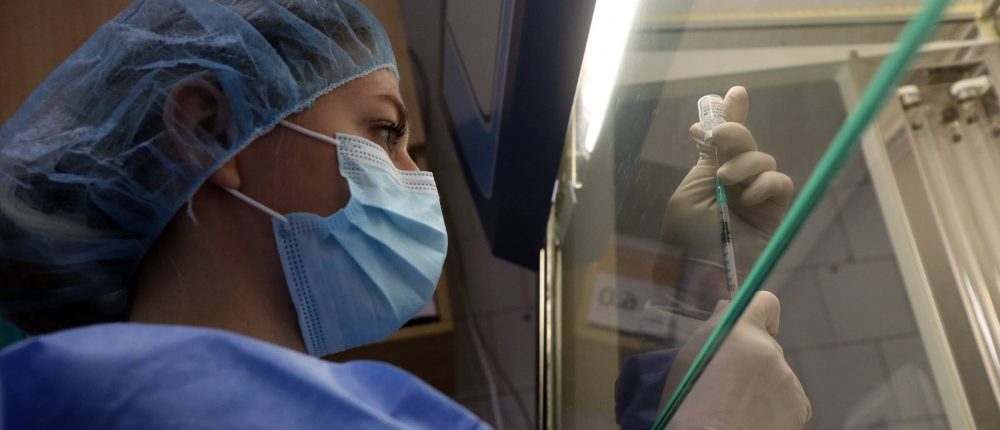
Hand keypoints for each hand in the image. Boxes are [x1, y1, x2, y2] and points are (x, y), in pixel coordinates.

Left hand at [661, 87, 792, 271]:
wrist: (700, 280)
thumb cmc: (686, 241)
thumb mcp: (690, 194)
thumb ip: (706, 159)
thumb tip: (702, 125)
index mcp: (710, 175)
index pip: (724, 140)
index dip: (731, 114)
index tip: (734, 93)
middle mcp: (735, 182)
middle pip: (746, 144)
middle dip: (735, 132)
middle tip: (720, 134)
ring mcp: (755, 197)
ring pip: (764, 160)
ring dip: (745, 162)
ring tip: (725, 179)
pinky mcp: (774, 213)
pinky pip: (781, 184)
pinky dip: (767, 183)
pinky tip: (749, 195)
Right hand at [662, 292, 810, 429]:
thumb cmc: (687, 402)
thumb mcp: (688, 359)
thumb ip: (712, 328)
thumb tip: (728, 308)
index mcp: (741, 331)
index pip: (766, 302)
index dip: (759, 315)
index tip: (748, 332)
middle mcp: (770, 350)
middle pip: (766, 346)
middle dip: (752, 360)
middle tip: (727, 385)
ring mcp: (788, 379)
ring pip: (776, 375)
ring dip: (762, 387)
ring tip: (737, 409)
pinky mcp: (800, 406)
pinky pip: (788, 400)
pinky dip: (774, 409)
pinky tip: (753, 420)